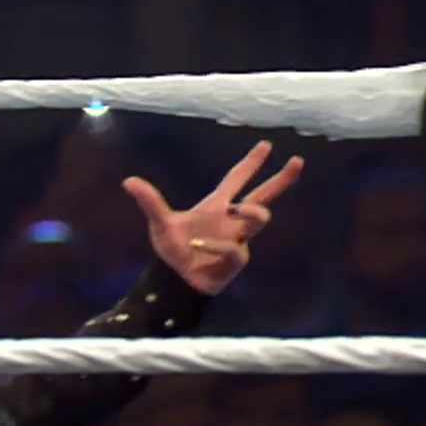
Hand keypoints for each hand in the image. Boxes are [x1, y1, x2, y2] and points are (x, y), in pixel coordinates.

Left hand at [122, 140, 302, 295]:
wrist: (176, 280)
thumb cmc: (172, 250)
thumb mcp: (160, 223)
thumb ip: (150, 202)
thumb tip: (128, 180)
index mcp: (216, 206)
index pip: (237, 179)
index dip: (251, 163)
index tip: (266, 145)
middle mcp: (231, 220)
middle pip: (262, 195)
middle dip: (280, 179)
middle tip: (297, 160)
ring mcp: (237, 239)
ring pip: (259, 217)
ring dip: (251, 210)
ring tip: (238, 208)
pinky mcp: (237, 259)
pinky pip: (233, 248)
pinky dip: (214, 246)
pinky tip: (196, 246)